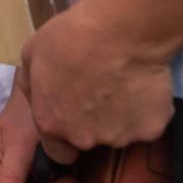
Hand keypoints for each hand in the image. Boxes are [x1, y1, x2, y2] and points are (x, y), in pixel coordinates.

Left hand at [19, 0, 174, 155]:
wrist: (119, 30)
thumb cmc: (70, 38)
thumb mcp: (31, 56)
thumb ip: (32, 87)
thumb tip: (38, 100)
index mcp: (52, 124)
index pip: (57, 152)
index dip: (64, 135)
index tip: (73, 115)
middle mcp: (85, 138)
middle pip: (89, 139)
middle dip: (92, 121)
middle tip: (98, 88)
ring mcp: (120, 137)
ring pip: (120, 132)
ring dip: (119, 115)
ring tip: (122, 81)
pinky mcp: (152, 129)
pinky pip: (148, 122)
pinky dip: (146, 108)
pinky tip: (143, 83)